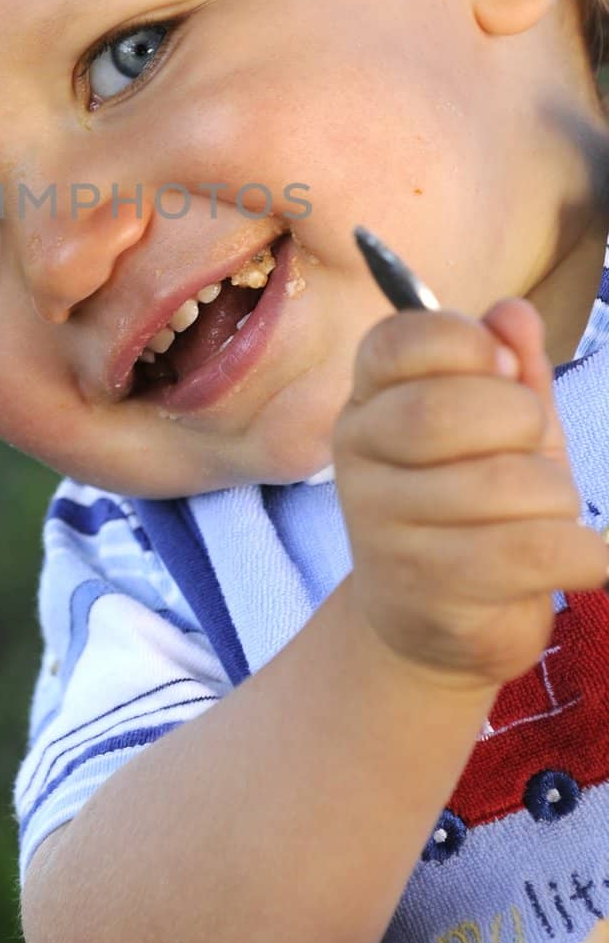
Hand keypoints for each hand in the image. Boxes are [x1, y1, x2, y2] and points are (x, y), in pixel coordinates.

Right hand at [332, 296, 608, 693]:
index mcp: (369, 400)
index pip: (400, 341)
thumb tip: (513, 314)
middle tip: (528, 449)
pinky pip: (532, 551)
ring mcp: (382, 527)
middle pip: (448, 410)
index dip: (468, 343)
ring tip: (542, 517)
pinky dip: (583, 553)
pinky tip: (581, 557)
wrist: (435, 627)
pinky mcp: (425, 591)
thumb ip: (508, 367)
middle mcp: (359, 456)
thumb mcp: (496, 429)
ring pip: (507, 485)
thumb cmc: (473, 509)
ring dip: (556, 499)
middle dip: (521, 421)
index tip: (503, 370)